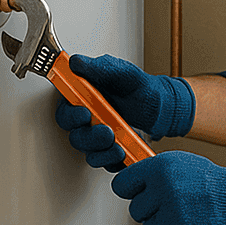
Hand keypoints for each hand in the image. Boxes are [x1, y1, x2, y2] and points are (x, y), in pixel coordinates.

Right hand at [54, 54, 193, 170]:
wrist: (160, 104)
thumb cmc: (138, 87)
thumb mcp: (121, 71)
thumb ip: (98, 67)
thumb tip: (75, 62)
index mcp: (83, 99)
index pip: (65, 112)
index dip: (71, 116)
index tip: (85, 114)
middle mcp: (87, 120)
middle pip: (75, 135)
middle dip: (90, 137)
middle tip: (107, 132)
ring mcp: (98, 137)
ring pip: (89, 152)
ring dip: (102, 152)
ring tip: (119, 147)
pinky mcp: (109, 150)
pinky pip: (106, 162)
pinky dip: (113, 162)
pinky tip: (123, 156)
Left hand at [110, 152, 225, 224]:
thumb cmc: (210, 181)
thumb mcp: (179, 162)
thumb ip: (152, 172)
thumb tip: (131, 183)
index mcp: (158, 168)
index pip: (121, 185)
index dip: (131, 191)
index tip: (139, 193)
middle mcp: (162, 190)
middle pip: (135, 210)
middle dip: (151, 211)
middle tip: (172, 205)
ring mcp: (169, 215)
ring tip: (184, 216)